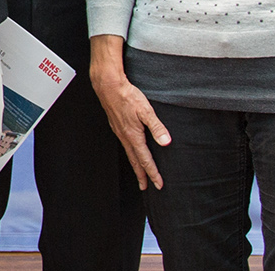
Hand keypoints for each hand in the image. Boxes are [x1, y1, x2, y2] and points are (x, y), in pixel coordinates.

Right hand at [88, 35, 168, 189]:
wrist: (108, 86)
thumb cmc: (127, 96)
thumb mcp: (146, 111)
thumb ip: (157, 127)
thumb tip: (166, 142)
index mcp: (133, 136)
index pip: (145, 159)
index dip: (152, 173)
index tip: (158, 184)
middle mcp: (125, 136)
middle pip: (134, 161)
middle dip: (141, 175)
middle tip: (146, 187)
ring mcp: (119, 132)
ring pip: (129, 153)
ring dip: (135, 165)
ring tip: (140, 173)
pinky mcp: (116, 126)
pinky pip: (125, 144)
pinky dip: (130, 153)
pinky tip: (132, 150)